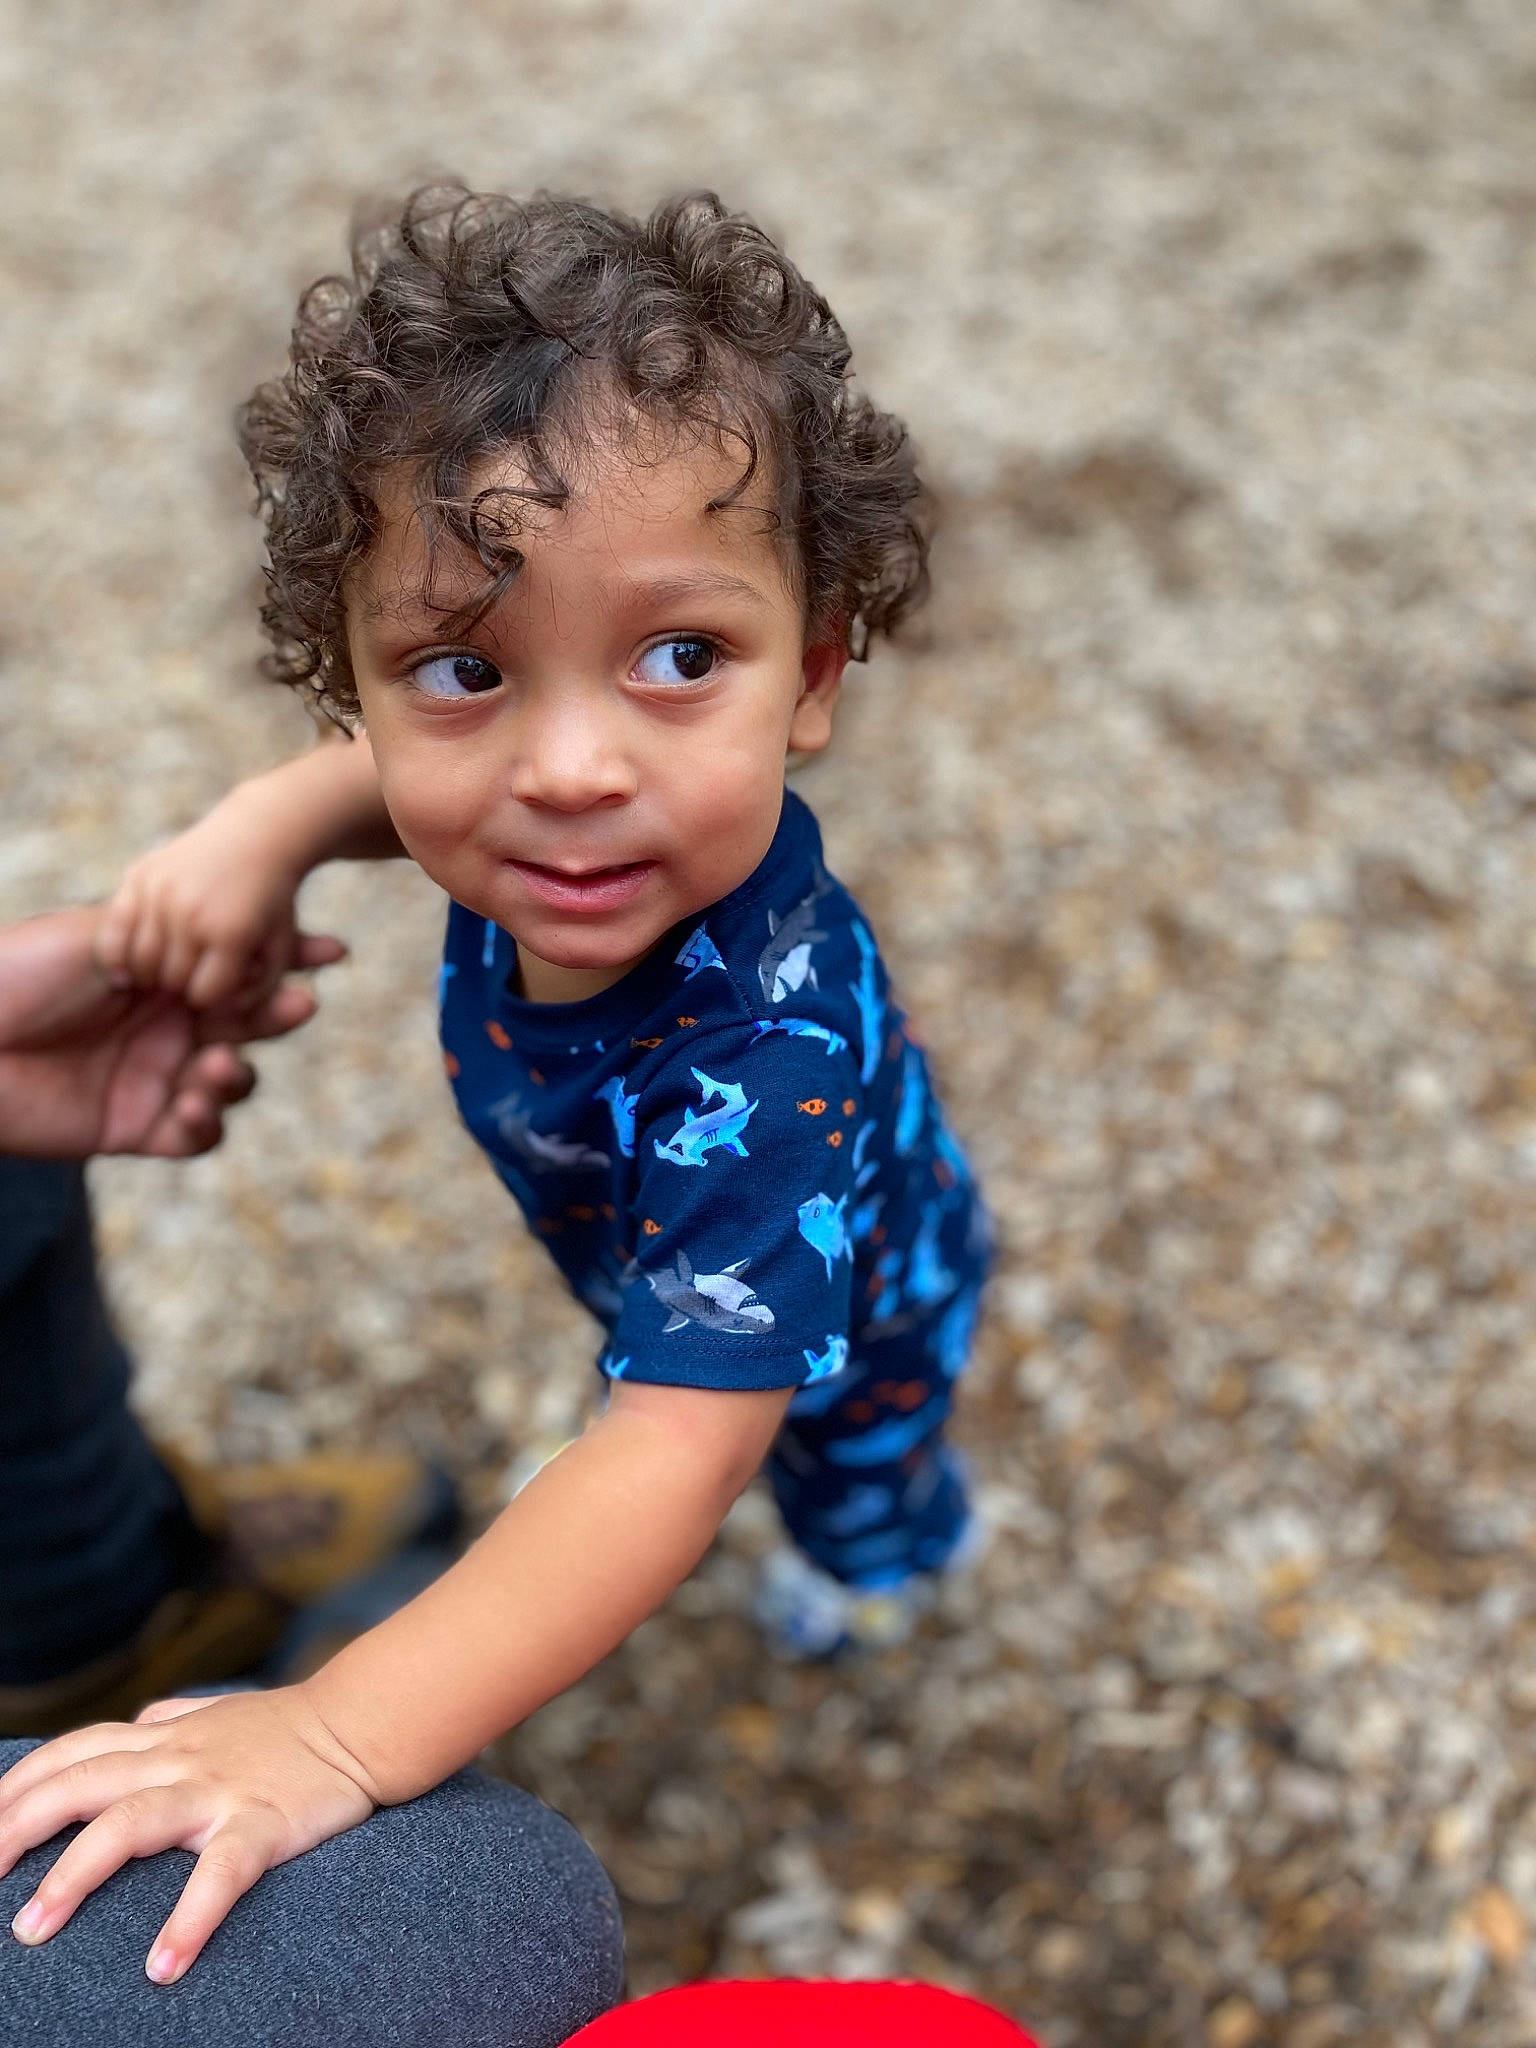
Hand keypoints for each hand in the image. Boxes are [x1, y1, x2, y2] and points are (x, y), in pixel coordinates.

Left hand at [0, 905, 342, 1156]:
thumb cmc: (15, 974)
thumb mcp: (97, 934)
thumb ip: (167, 936)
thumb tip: (230, 929)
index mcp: (158, 979)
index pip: (233, 970)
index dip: (285, 962)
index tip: (330, 951)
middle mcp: (164, 1029)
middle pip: (244, 1027)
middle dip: (277, 1017)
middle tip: (298, 1006)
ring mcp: (153, 1080)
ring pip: (229, 1084)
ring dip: (238, 1076)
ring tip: (219, 1065)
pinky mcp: (134, 1129)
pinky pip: (195, 1136)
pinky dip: (207, 1124)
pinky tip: (195, 1107)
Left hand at [0, 1689, 379, 1982]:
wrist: (359, 1723)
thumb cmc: (283, 1728)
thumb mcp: (213, 1713)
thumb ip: (166, 1720)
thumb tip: (129, 1726)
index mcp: (162, 1739)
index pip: (71, 1753)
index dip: (17, 1786)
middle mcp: (178, 1760)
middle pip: (79, 1786)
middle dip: (16, 1831)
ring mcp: (218, 1791)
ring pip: (130, 1824)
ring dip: (74, 1877)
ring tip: (33, 1931)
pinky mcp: (262, 1823)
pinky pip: (220, 1872)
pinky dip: (190, 1917)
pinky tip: (164, 1964)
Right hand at [96, 788, 341, 1009]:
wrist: (257, 835)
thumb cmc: (272, 902)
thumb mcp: (279, 947)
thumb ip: (259, 989)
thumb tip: (227, 1013)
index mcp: (233, 933)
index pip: (206, 995)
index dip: (211, 997)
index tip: (216, 987)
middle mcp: (194, 912)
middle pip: (174, 980)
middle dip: (184, 986)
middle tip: (190, 976)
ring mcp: (162, 892)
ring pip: (143, 960)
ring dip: (153, 971)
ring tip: (168, 966)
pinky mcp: (139, 876)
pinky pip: (117, 932)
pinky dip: (122, 951)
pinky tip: (133, 958)